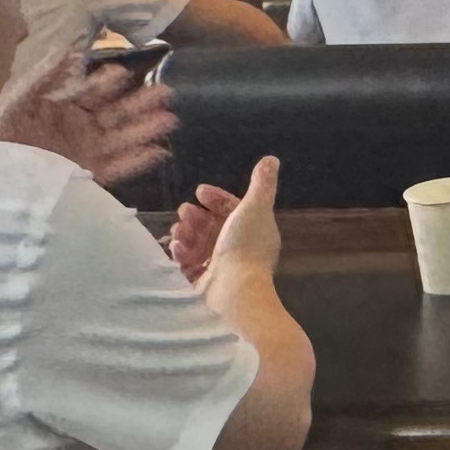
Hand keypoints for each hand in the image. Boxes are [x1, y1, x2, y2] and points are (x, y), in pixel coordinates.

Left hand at [0, 46, 178, 184]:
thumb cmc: (4, 138)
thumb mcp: (20, 102)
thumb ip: (45, 77)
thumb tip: (71, 51)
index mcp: (66, 108)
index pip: (92, 92)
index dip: (108, 83)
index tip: (123, 72)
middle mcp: (81, 129)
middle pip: (116, 114)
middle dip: (140, 104)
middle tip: (166, 92)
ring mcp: (88, 152)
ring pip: (122, 138)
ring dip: (145, 129)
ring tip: (170, 120)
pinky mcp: (90, 175)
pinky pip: (118, 167)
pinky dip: (137, 161)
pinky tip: (157, 152)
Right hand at [171, 155, 281, 287]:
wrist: (234, 290)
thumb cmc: (245, 246)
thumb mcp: (256, 207)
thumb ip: (262, 183)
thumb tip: (272, 159)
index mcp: (253, 231)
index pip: (233, 210)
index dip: (217, 199)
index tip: (200, 191)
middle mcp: (238, 248)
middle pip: (211, 226)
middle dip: (196, 216)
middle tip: (184, 212)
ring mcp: (220, 267)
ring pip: (197, 244)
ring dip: (186, 233)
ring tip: (179, 231)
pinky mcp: (203, 283)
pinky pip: (188, 263)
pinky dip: (181, 253)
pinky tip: (177, 248)